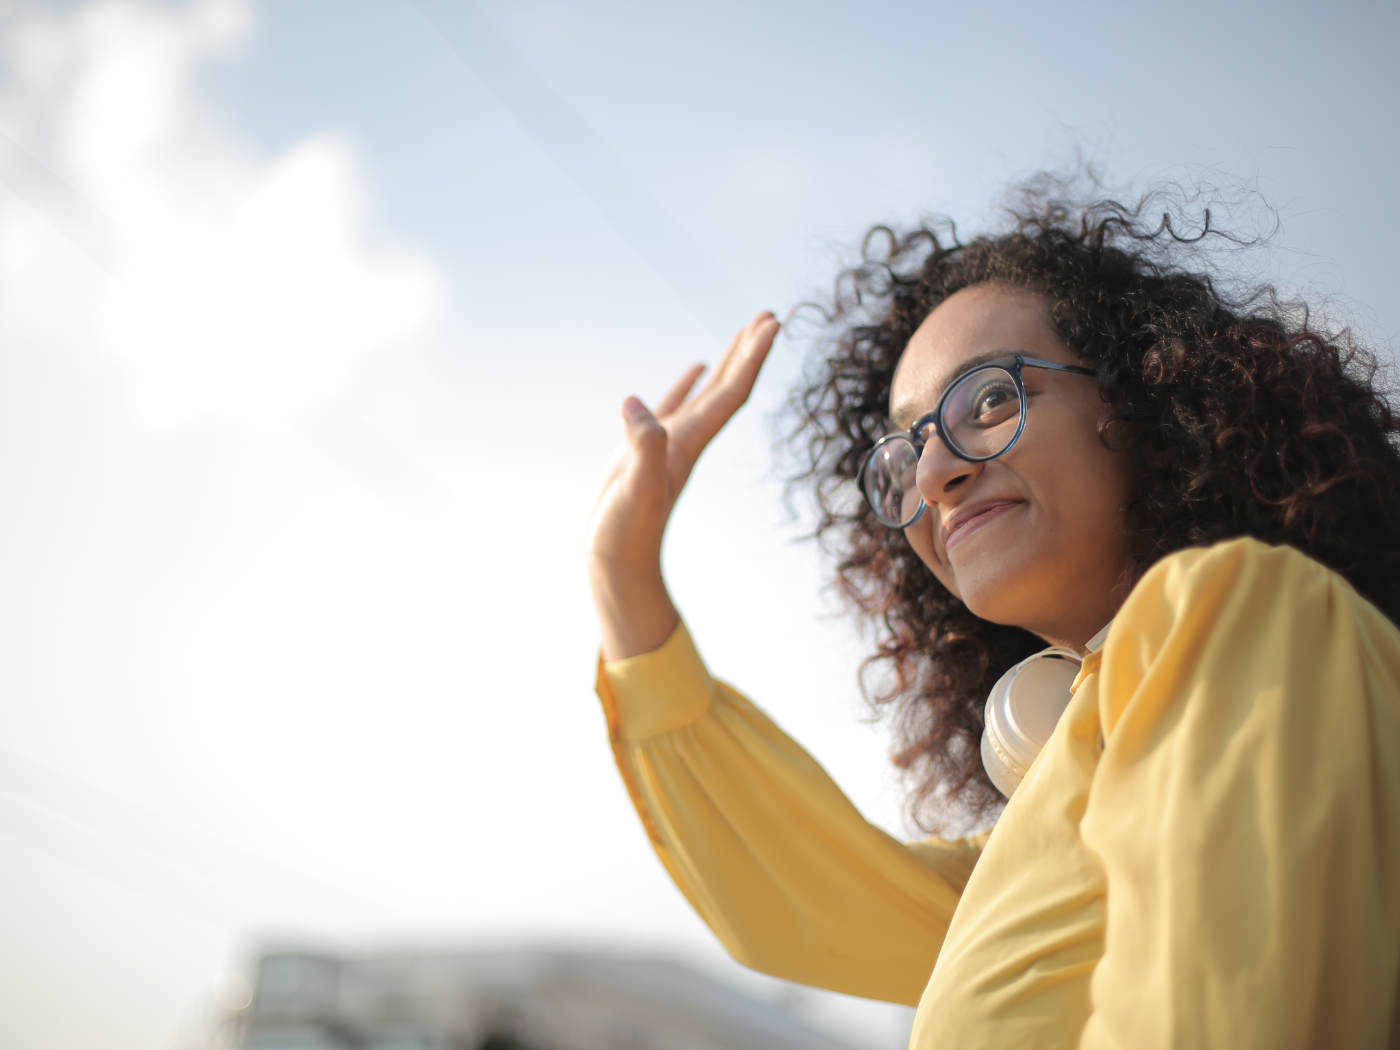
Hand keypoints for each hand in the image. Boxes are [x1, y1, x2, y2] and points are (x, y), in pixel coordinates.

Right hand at [588, 311, 780, 659]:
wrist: (615, 565)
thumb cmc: (625, 532)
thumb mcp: (634, 489)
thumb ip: (641, 446)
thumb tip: (635, 404)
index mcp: (689, 443)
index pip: (730, 393)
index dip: (752, 357)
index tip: (772, 323)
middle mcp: (687, 440)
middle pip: (728, 388)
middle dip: (748, 351)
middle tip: (769, 315)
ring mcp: (667, 444)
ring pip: (706, 393)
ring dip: (726, 362)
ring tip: (743, 332)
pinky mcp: (645, 450)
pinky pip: (672, 407)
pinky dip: (686, 384)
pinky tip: (695, 368)